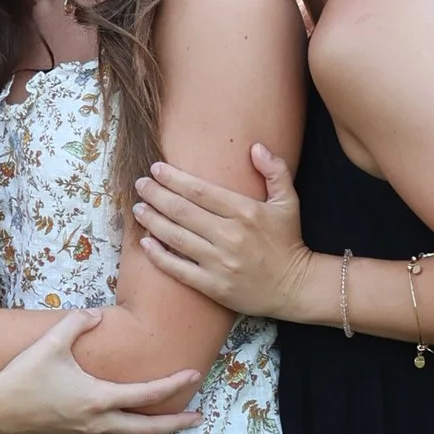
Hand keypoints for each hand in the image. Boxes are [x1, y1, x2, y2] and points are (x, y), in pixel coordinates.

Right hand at [0, 308, 200, 433]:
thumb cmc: (22, 376)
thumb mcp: (51, 343)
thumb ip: (77, 323)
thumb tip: (95, 315)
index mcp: (98, 398)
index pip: (146, 394)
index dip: (173, 384)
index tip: (193, 375)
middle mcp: (97, 421)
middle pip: (146, 428)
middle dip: (174, 424)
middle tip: (197, 418)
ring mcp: (85, 432)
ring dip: (151, 429)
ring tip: (167, 421)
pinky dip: (127, 429)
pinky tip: (127, 420)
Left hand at [131, 146, 309, 318]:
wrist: (296, 287)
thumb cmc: (288, 241)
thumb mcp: (289, 202)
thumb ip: (275, 171)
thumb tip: (255, 147)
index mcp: (246, 212)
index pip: (201, 191)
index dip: (174, 179)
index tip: (156, 169)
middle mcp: (230, 236)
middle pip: (182, 211)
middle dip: (156, 195)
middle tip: (140, 185)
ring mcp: (220, 263)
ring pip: (176, 238)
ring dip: (152, 221)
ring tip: (137, 209)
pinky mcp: (214, 286)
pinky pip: (179, 269)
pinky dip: (159, 255)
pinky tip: (145, 242)